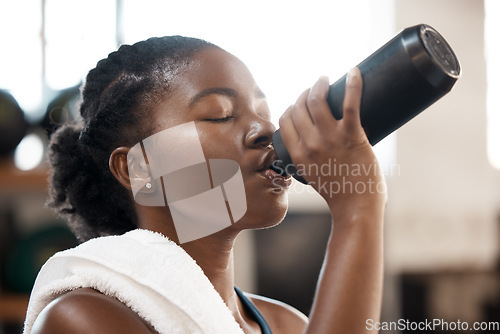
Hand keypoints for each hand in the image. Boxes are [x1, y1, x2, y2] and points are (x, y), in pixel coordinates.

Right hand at [278, 68, 386, 216]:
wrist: (356, 205)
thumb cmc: (336, 191)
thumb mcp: (309, 174)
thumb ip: (305, 158)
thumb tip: (310, 143)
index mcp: (297, 153)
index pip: (285, 120)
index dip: (291, 107)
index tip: (299, 103)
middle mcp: (310, 144)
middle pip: (299, 107)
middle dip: (304, 92)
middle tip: (315, 88)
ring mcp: (331, 139)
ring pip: (317, 100)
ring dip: (320, 84)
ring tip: (325, 79)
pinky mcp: (353, 136)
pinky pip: (351, 104)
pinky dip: (353, 84)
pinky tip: (354, 72)